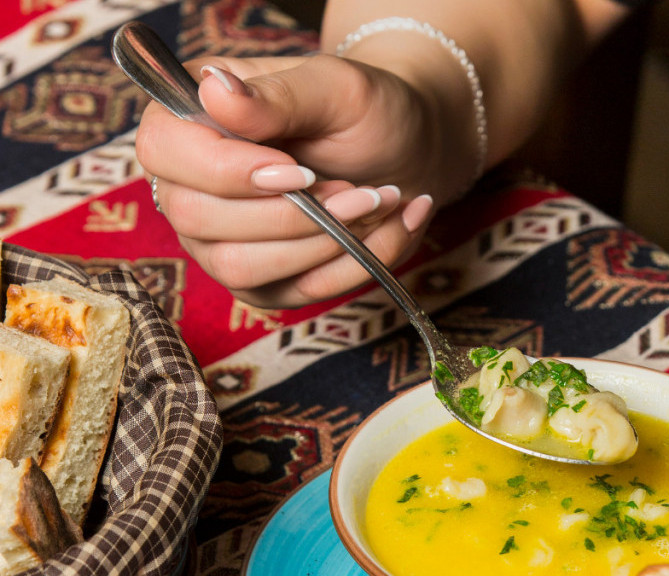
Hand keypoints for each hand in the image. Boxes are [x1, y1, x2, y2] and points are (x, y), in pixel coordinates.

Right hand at [136, 55, 454, 306]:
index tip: (300, 170)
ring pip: (241, 268)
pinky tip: (390, 226)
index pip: (162, 150)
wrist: (404, 149)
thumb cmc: (363, 110)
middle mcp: (188, 183)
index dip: (227, 170)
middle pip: (197, 219)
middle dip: (293, 214)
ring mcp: (217, 239)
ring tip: (377, 203)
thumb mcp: (333, 88)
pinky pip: (293, 293)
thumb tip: (215, 90)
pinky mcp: (260, 281)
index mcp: (188, 116)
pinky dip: (355, 264)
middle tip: (359, 190)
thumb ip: (277, 95)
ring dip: (324, 242)